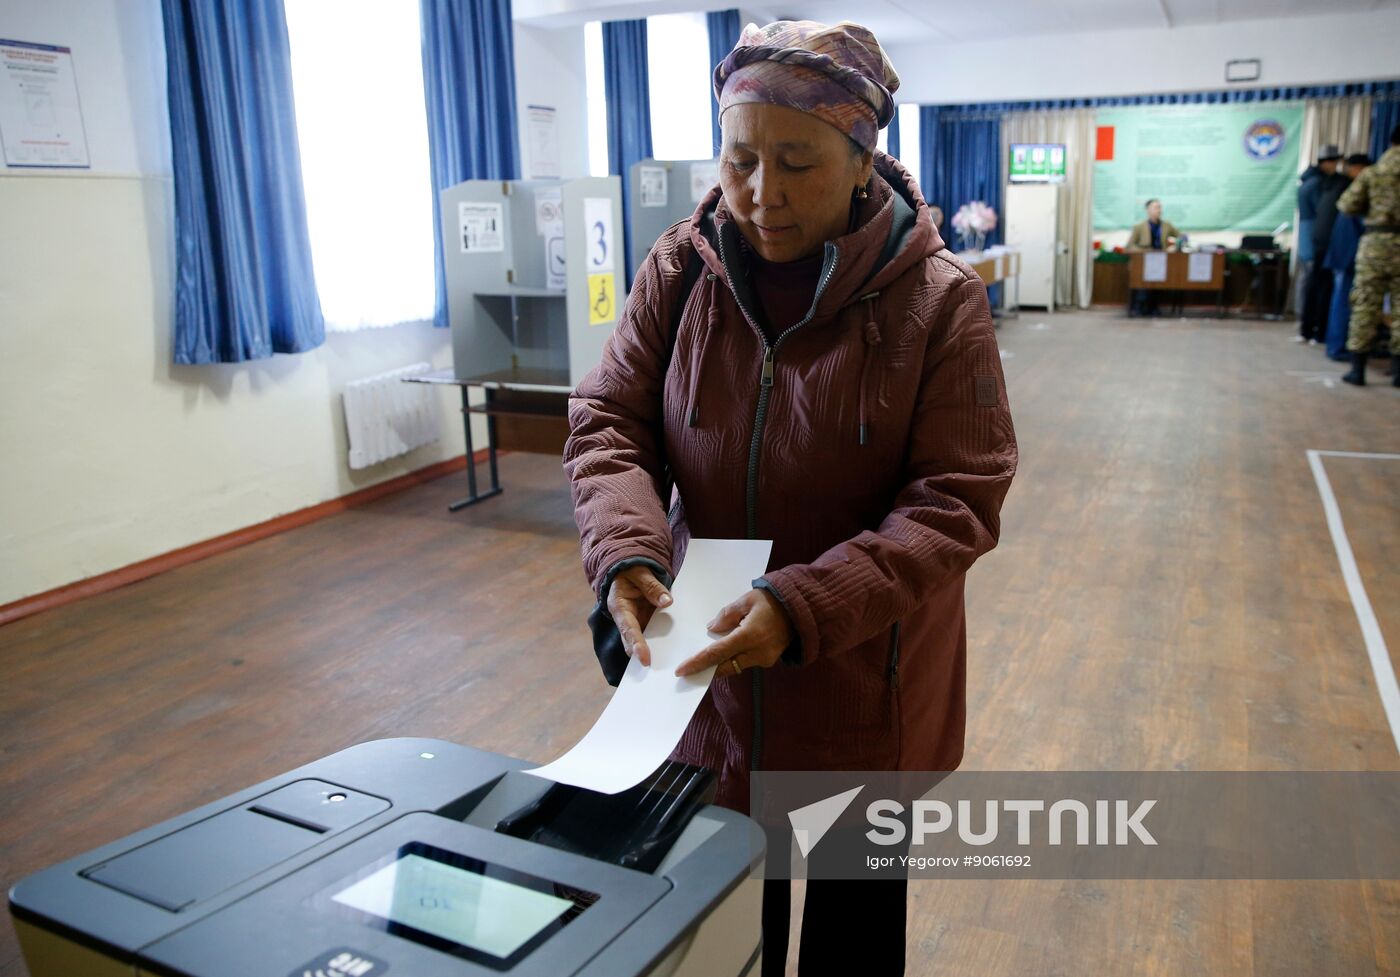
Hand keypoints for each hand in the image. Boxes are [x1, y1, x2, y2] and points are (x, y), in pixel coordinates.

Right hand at [606, 566, 672, 666]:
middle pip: (632, 642)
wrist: (628, 570)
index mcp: (619, 607)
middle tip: (655, 672)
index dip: (636, 644)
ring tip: (666, 670)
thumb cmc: (632, 571)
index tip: (645, 659)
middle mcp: (626, 619)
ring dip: (654, 653)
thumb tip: (667, 602)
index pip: (627, 629)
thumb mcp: (640, 572)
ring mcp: (636, 623)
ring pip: (644, 642)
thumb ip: (652, 586)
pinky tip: (674, 654)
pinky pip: (654, 635)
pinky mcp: (645, 623)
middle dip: (642, 657)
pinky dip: (662, 644)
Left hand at [675, 588, 793, 677]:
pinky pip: (745, 663)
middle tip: (687, 671)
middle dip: (706, 669)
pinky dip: (733, 659)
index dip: (698, 663)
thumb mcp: (747, 600)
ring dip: (719, 664)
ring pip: (734, 666)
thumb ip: (727, 615)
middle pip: (724, 666)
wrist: (800, 608)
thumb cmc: (772, 600)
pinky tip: (724, 654)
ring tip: (703, 661)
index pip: (717, 653)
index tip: (681, 671)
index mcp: (749, 635)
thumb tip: (712, 629)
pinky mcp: (768, 660)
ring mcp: (764, 659)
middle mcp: (757, 652)